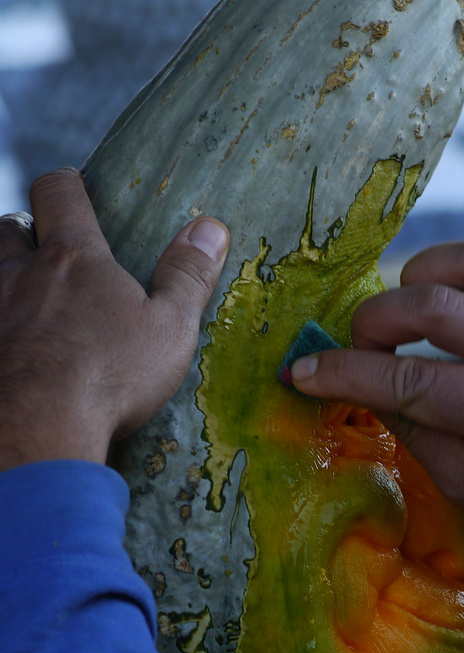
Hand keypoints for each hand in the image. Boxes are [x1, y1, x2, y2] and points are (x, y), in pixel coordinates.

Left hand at [0, 167, 229, 470]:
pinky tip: (13, 341)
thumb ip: (187, 277)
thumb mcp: (169, 329)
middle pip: (10, 228)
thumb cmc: (112, 376)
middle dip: (26, 231)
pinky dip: (1, 323)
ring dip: (6, 273)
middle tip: (46, 249)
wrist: (38, 426)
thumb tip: (212, 227)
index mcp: (73, 257)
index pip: (59, 192)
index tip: (74, 186)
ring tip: (26, 295)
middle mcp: (21, 272)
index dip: (66, 184)